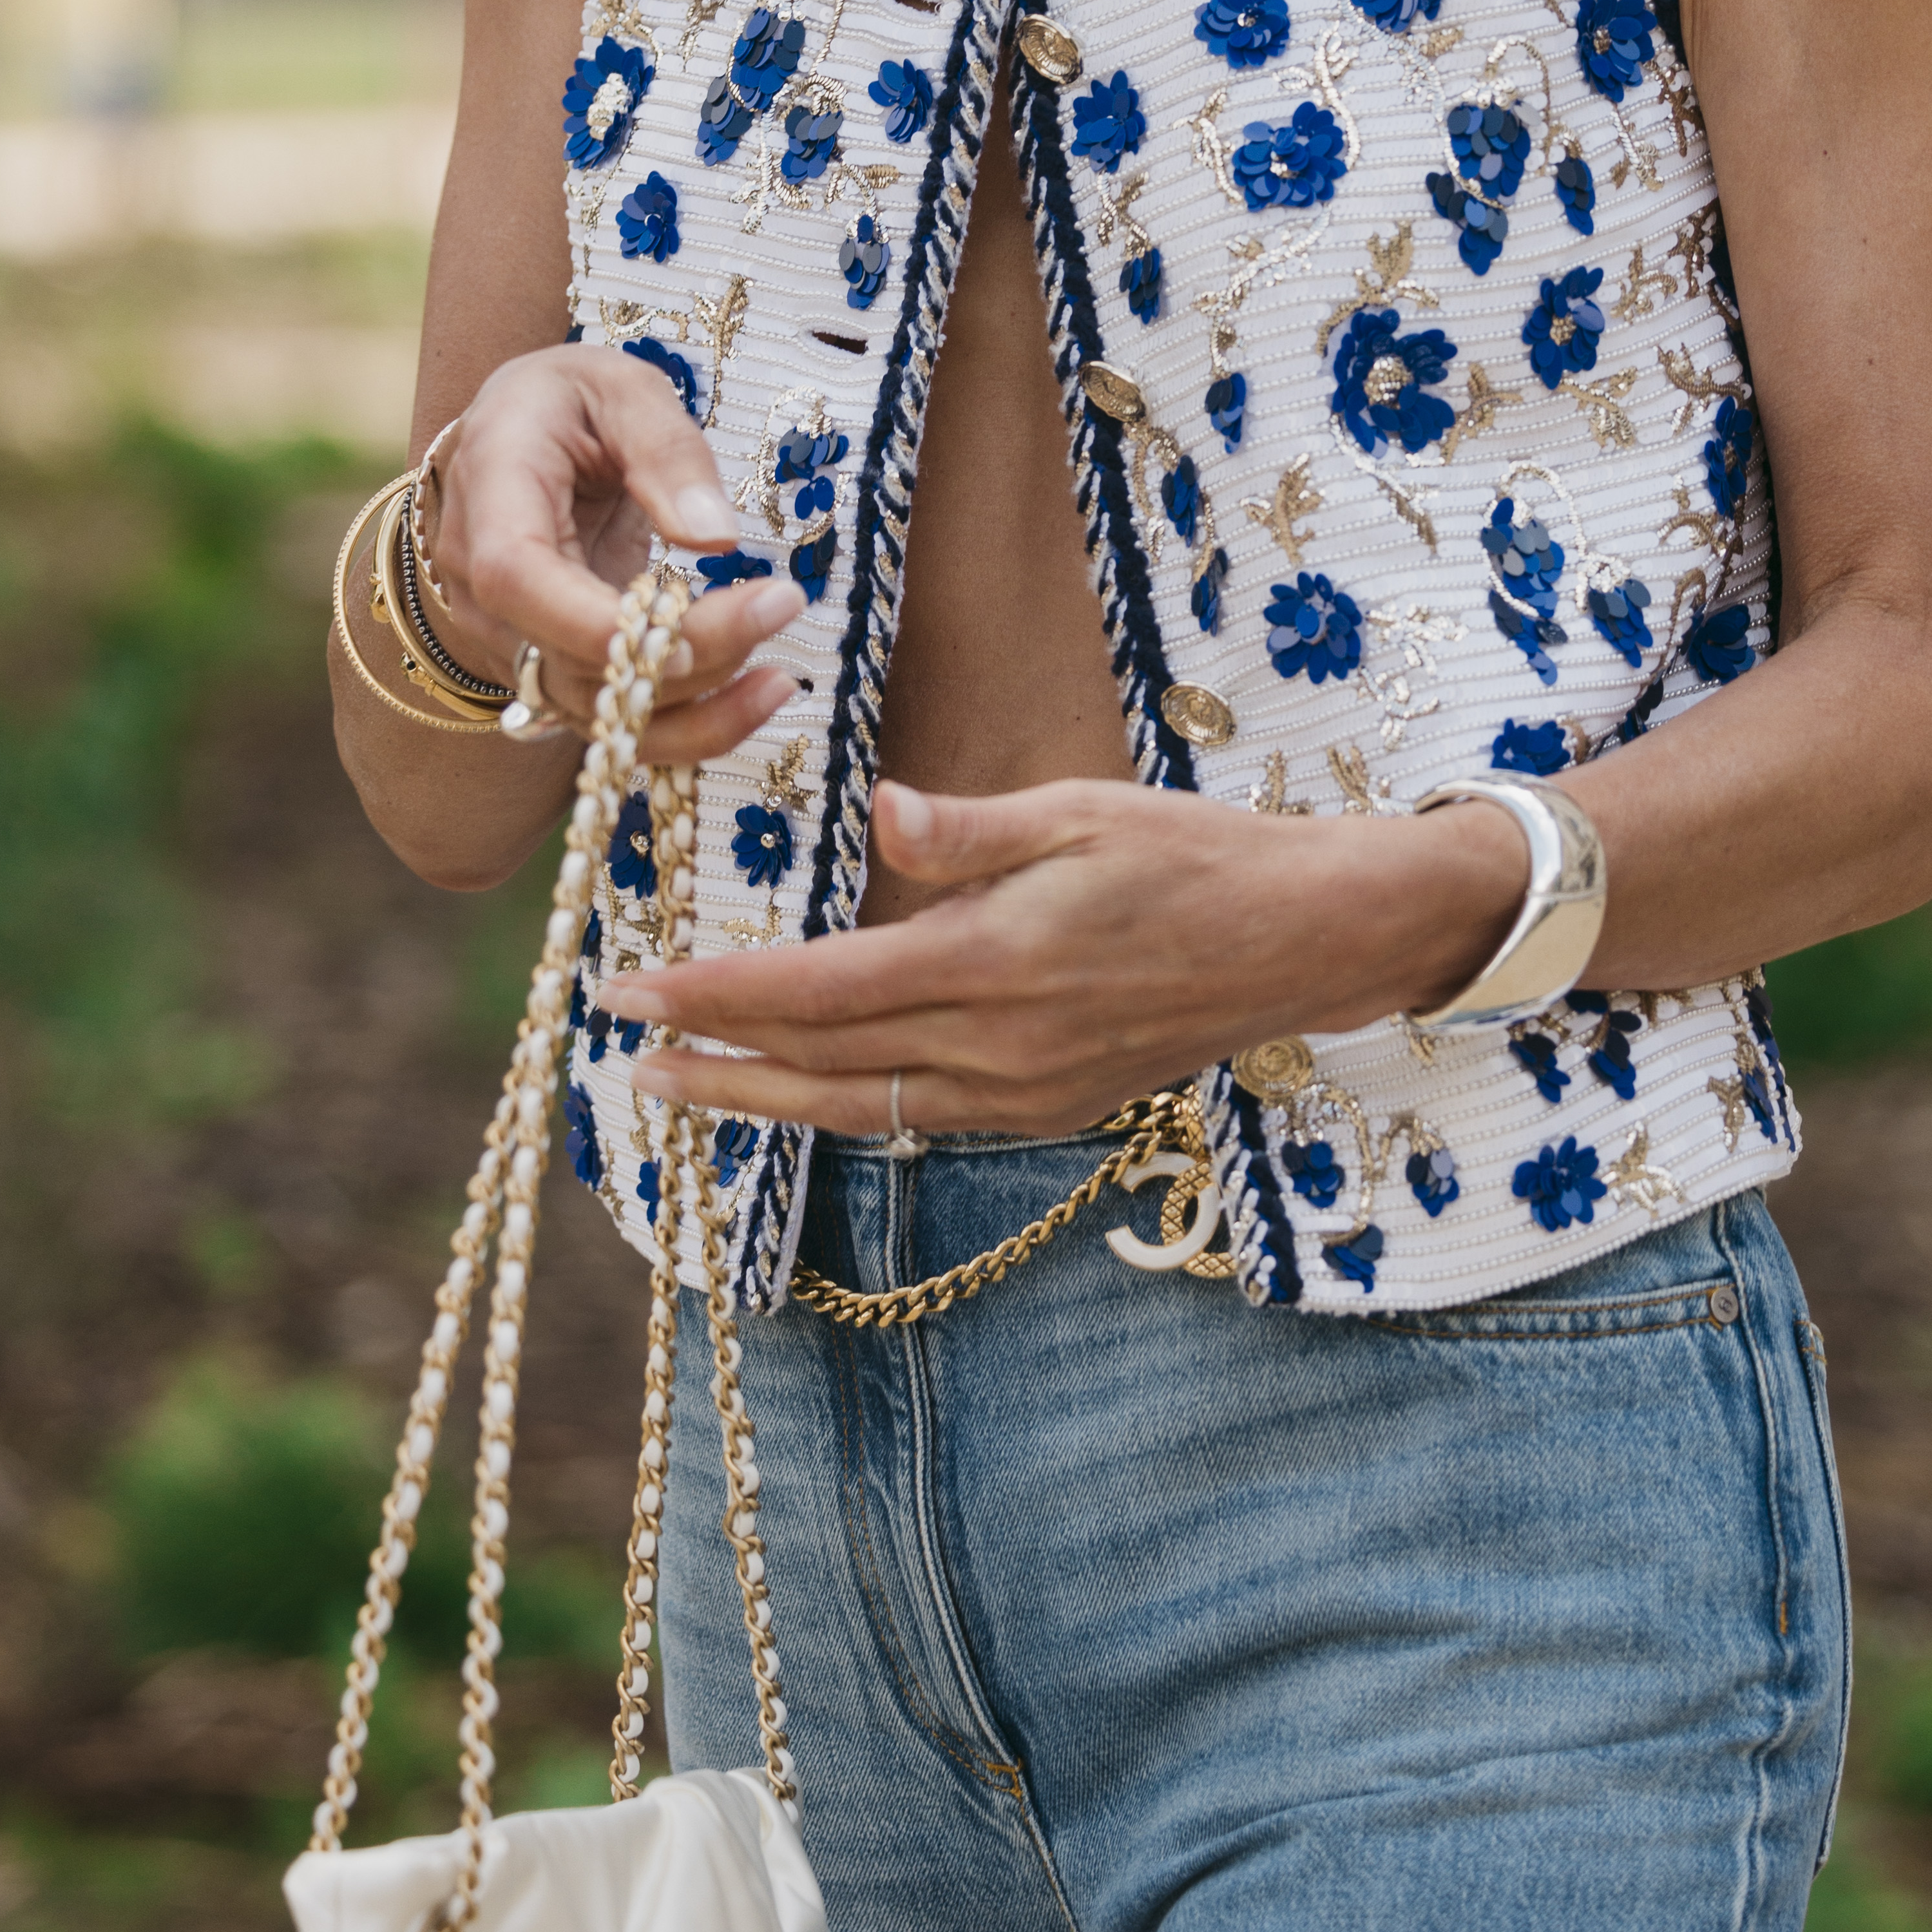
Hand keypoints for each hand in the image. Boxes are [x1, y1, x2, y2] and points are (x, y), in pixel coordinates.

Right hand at [421, 346, 804, 769]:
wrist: (516, 436)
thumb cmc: (567, 402)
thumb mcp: (622, 388)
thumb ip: (665, 450)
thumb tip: (714, 539)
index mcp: (491, 494)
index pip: (518, 579)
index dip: (593, 623)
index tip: (691, 632)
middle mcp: (485, 586)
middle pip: (571, 656)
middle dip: (684, 654)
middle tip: (780, 605)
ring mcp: (513, 639)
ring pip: (596, 707)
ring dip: (693, 708)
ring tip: (780, 680)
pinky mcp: (553, 667)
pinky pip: (614, 717)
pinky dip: (688, 723)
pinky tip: (758, 697)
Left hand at [594, 772, 1523, 1134]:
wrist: (1310, 941)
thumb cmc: (1198, 857)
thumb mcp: (1083, 812)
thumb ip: (969, 828)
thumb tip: (879, 810)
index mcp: (993, 962)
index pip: (818, 992)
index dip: (716, 998)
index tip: (633, 991)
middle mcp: (999, 1047)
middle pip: (822, 1068)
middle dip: (713, 1064)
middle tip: (621, 1053)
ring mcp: (1026, 1093)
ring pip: (865, 1110)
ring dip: (767, 1102)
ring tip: (684, 1088)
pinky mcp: (1051, 1110)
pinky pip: (925, 1120)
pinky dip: (850, 1109)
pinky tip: (807, 1093)